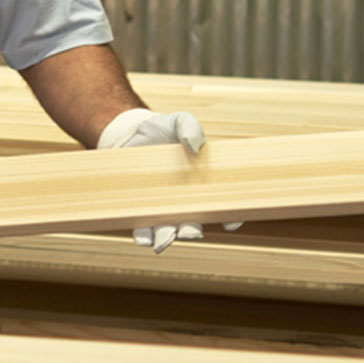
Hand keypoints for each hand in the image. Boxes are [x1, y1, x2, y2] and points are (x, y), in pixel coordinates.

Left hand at [96, 108, 238, 251]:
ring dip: (166, 239)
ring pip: (168, 232)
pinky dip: (144, 236)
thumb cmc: (162, 129)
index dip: (232, 217)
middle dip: (192, 232)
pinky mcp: (140, 209)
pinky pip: (143, 229)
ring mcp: (162, 208)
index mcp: (203, 185)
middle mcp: (185, 202)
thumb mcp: (179, 121)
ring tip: (163, 240)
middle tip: (191, 232)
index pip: (222, 206)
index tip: (231, 222)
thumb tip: (195, 145)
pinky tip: (143, 237)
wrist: (131, 134)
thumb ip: (190, 127)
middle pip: (194, 225)